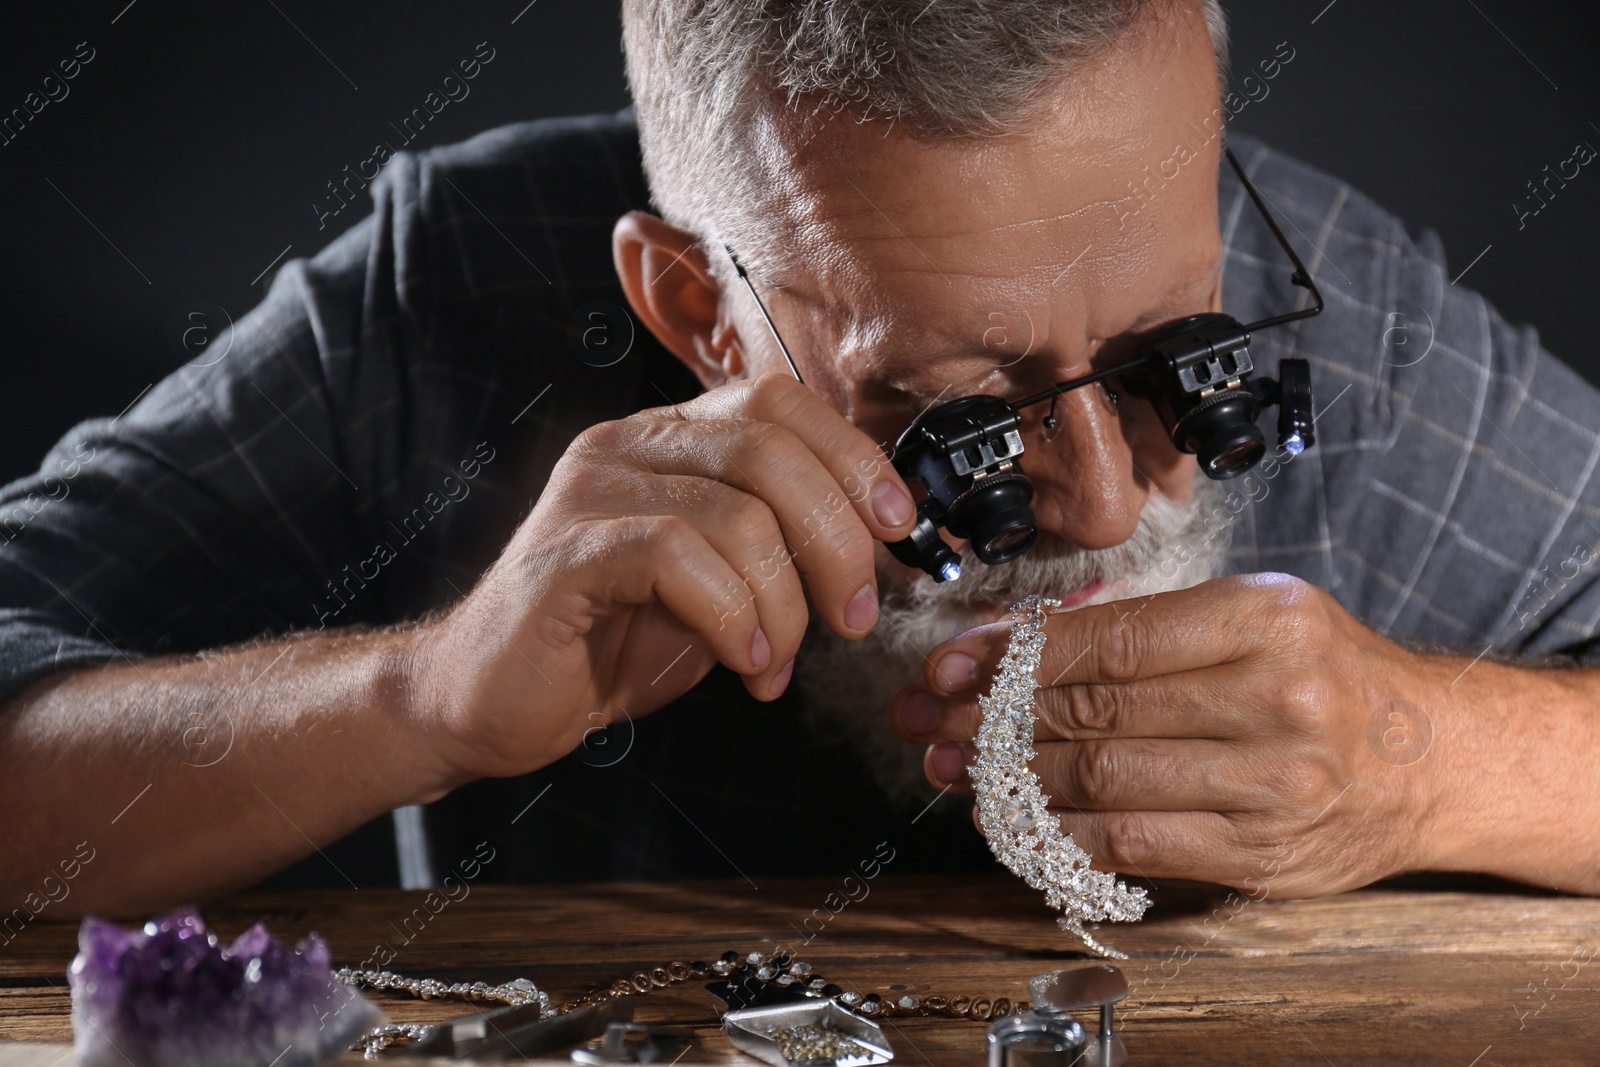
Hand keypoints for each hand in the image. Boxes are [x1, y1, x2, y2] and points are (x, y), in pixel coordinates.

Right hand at [408, 374, 916, 780]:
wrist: (489, 701)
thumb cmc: (610, 641)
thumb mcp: (720, 584)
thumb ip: (779, 546)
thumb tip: (877, 541)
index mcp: (668, 439)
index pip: (778, 401)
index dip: (853, 456)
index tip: (898, 527)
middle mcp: (628, 444)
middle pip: (771, 448)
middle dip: (837, 541)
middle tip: (852, 618)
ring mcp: (591, 492)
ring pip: (738, 512)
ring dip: (784, 604)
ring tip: (775, 661)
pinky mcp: (567, 553)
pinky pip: (679, 558)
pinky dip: (732, 616)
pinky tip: (741, 663)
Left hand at [890, 573, 1456, 897]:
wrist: (1434, 759)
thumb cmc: (1329, 676)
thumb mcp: (1256, 616)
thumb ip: (1150, 626)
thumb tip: (1023, 640)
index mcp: (1264, 621)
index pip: (1109, 639)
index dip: (1014, 654)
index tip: (953, 663)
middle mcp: (1274, 699)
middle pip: (1096, 710)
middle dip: (993, 717)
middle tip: (932, 718)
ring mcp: (1271, 784)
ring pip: (1102, 779)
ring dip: (1010, 777)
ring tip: (954, 767)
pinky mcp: (1262, 853)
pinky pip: (1133, 844)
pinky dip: (1059, 832)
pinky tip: (1015, 818)